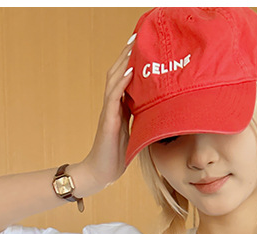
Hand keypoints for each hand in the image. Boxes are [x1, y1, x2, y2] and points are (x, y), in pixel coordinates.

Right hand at [76, 39, 135, 192]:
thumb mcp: (132, 133)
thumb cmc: (116, 156)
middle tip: (136, 37)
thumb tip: (156, 111)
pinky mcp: (108, 121)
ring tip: (133, 47)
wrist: (101, 173)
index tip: (141, 48)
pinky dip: (122, 83)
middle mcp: (111, 106)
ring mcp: (108, 112)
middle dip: (126, 55)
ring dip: (124, 63)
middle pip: (117, 74)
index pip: (123, 80)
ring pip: (114, 80)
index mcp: (118, 108)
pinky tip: (131, 72)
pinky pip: (114, 97)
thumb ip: (139, 120)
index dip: (130, 63)